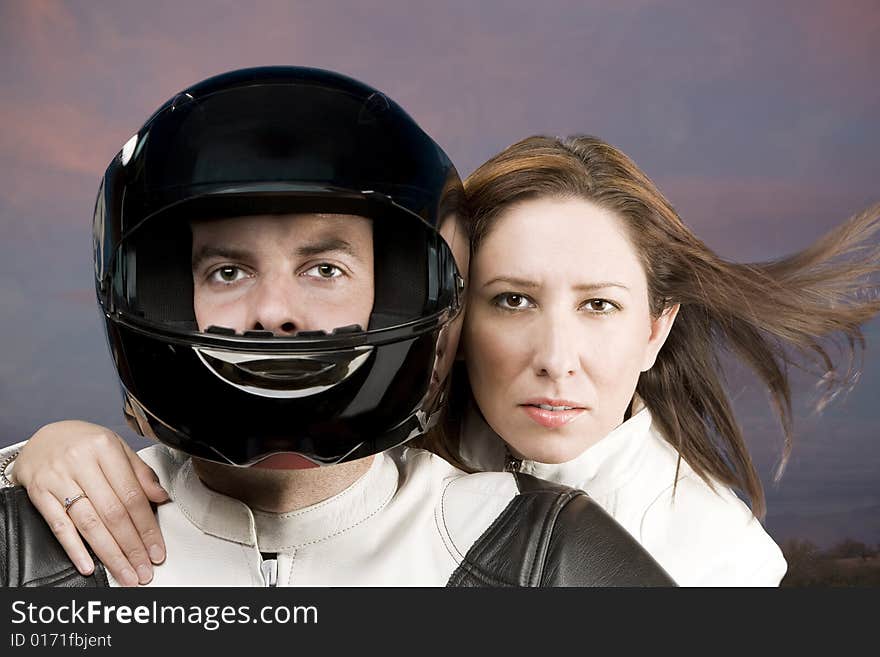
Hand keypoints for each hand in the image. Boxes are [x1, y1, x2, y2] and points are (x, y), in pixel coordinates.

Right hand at [12, 421, 168, 585]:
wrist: (40, 439)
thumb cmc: (82, 444)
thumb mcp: (116, 447)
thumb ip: (140, 473)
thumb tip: (161, 497)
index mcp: (105, 448)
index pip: (132, 496)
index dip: (147, 527)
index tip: (156, 549)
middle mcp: (81, 463)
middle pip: (112, 513)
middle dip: (131, 547)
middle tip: (143, 570)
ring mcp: (58, 479)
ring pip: (89, 523)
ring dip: (109, 554)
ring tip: (124, 573)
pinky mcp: (39, 494)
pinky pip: (59, 526)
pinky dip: (74, 549)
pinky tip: (88, 566)